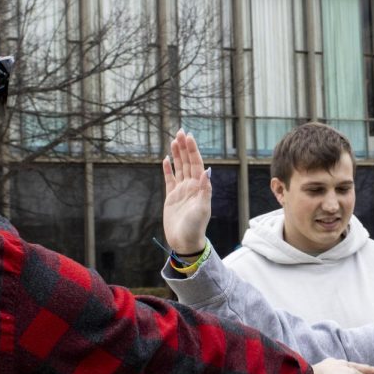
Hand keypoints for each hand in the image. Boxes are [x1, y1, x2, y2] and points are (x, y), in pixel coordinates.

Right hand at [163, 130, 210, 253]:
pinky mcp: (171, 197)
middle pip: (187, 162)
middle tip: (180, 131)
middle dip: (184, 147)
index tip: (188, 137)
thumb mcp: (202, 209)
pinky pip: (169, 179)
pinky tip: (165, 160)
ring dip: (177, 154)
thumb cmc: (196, 228)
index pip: (196, 163)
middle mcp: (191, 186)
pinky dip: (167, 169)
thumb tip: (208, 170)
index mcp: (199, 187)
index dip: (192, 150)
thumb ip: (205, 190)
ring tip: (173, 140)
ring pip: (179, 168)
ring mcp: (181, 191)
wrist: (185, 242)